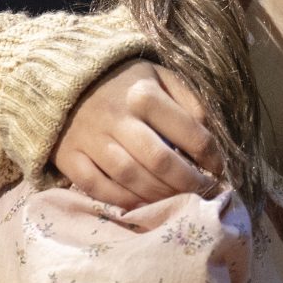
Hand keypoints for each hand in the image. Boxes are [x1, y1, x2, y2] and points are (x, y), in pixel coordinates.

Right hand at [56, 61, 220, 207]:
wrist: (63, 78)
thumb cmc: (123, 83)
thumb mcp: (160, 78)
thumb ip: (188, 102)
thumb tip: (210, 136)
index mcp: (143, 94)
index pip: (189, 132)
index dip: (211, 156)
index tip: (218, 169)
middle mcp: (116, 117)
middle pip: (160, 161)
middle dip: (188, 183)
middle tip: (203, 192)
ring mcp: (89, 139)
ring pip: (130, 177)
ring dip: (159, 195)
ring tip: (177, 200)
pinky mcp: (68, 156)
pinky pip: (96, 187)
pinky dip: (121, 200)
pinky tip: (141, 204)